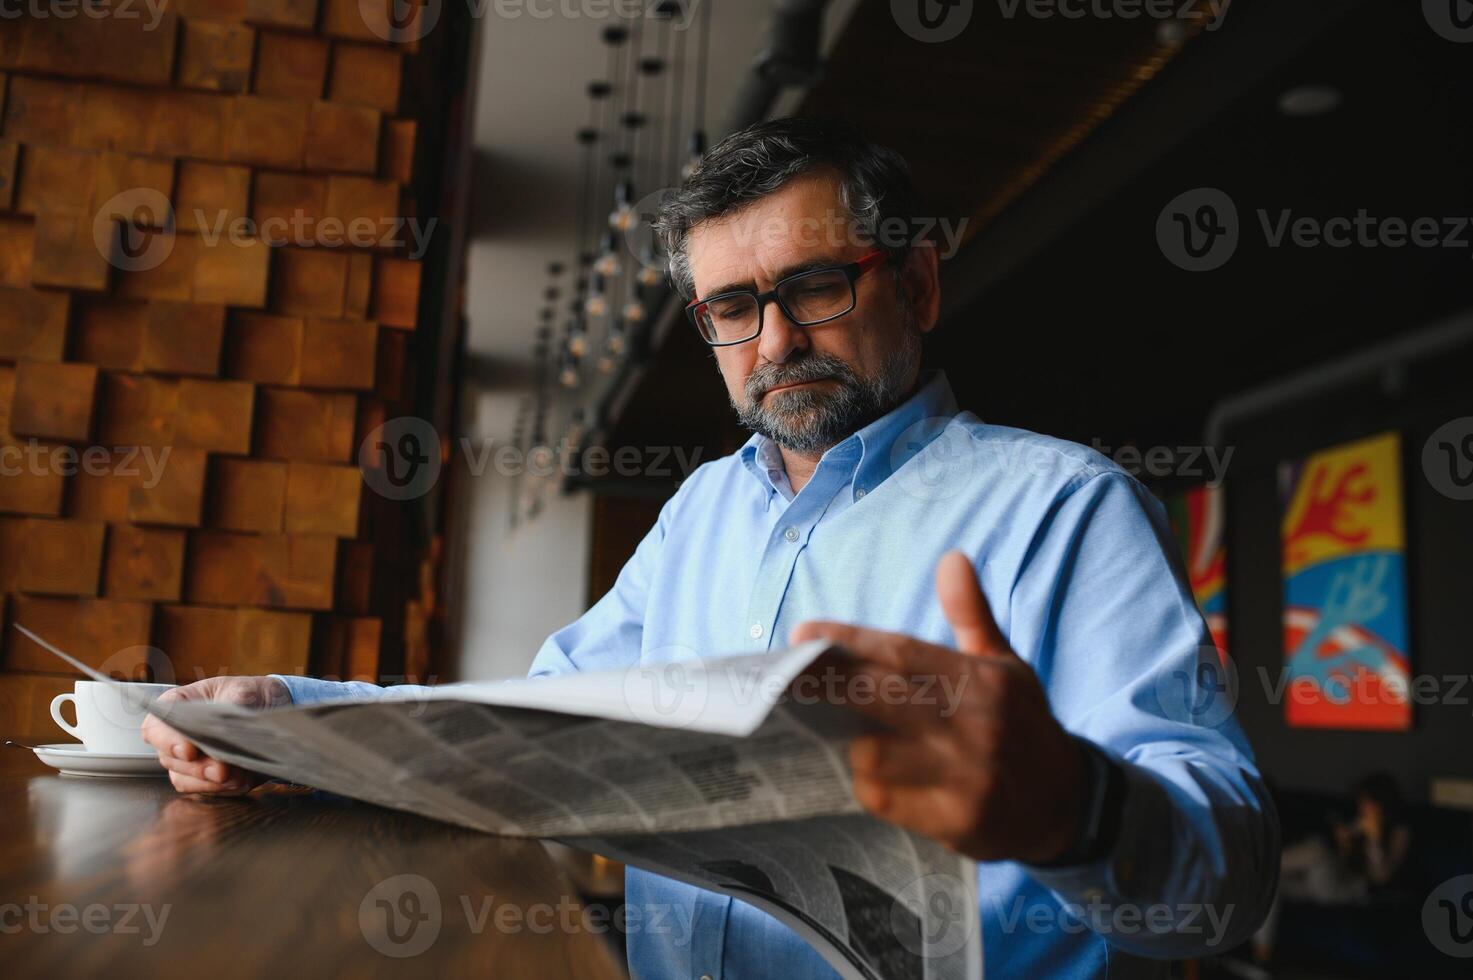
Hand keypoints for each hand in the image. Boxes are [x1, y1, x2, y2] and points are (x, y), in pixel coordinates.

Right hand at [141, 676, 289, 795]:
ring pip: (183, 779)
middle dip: (196, 767)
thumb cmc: (250, 695)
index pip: (155, 727)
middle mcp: (177, 736)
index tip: (188, 750)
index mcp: (178, 707)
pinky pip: (205, 790)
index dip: (166, 741)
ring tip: (237, 776)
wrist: (272, 709)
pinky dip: (224, 788)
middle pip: (169, 758)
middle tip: (221, 769)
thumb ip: (233, 702)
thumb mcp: (244, 689)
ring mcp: (188, 760)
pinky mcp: (205, 778)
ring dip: (210, 782)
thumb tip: (228, 718)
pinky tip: (243, 779)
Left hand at [790, 551, 1084, 863]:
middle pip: (882, 699)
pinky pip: (886, 801)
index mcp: (985, 682)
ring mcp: (967, 778)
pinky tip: (860, 770)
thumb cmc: (1021, 725)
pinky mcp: (957, 823)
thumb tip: (952, 559)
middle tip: (782, 675)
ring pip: (875, 754)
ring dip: (846, 741)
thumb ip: (971, 615)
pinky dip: (866, 784)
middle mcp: (977, 727)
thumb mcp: (1006, 667)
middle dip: (827, 685)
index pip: (904, 654)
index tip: (803, 632)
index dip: (849, 641)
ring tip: (828, 728)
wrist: (1067, 806)